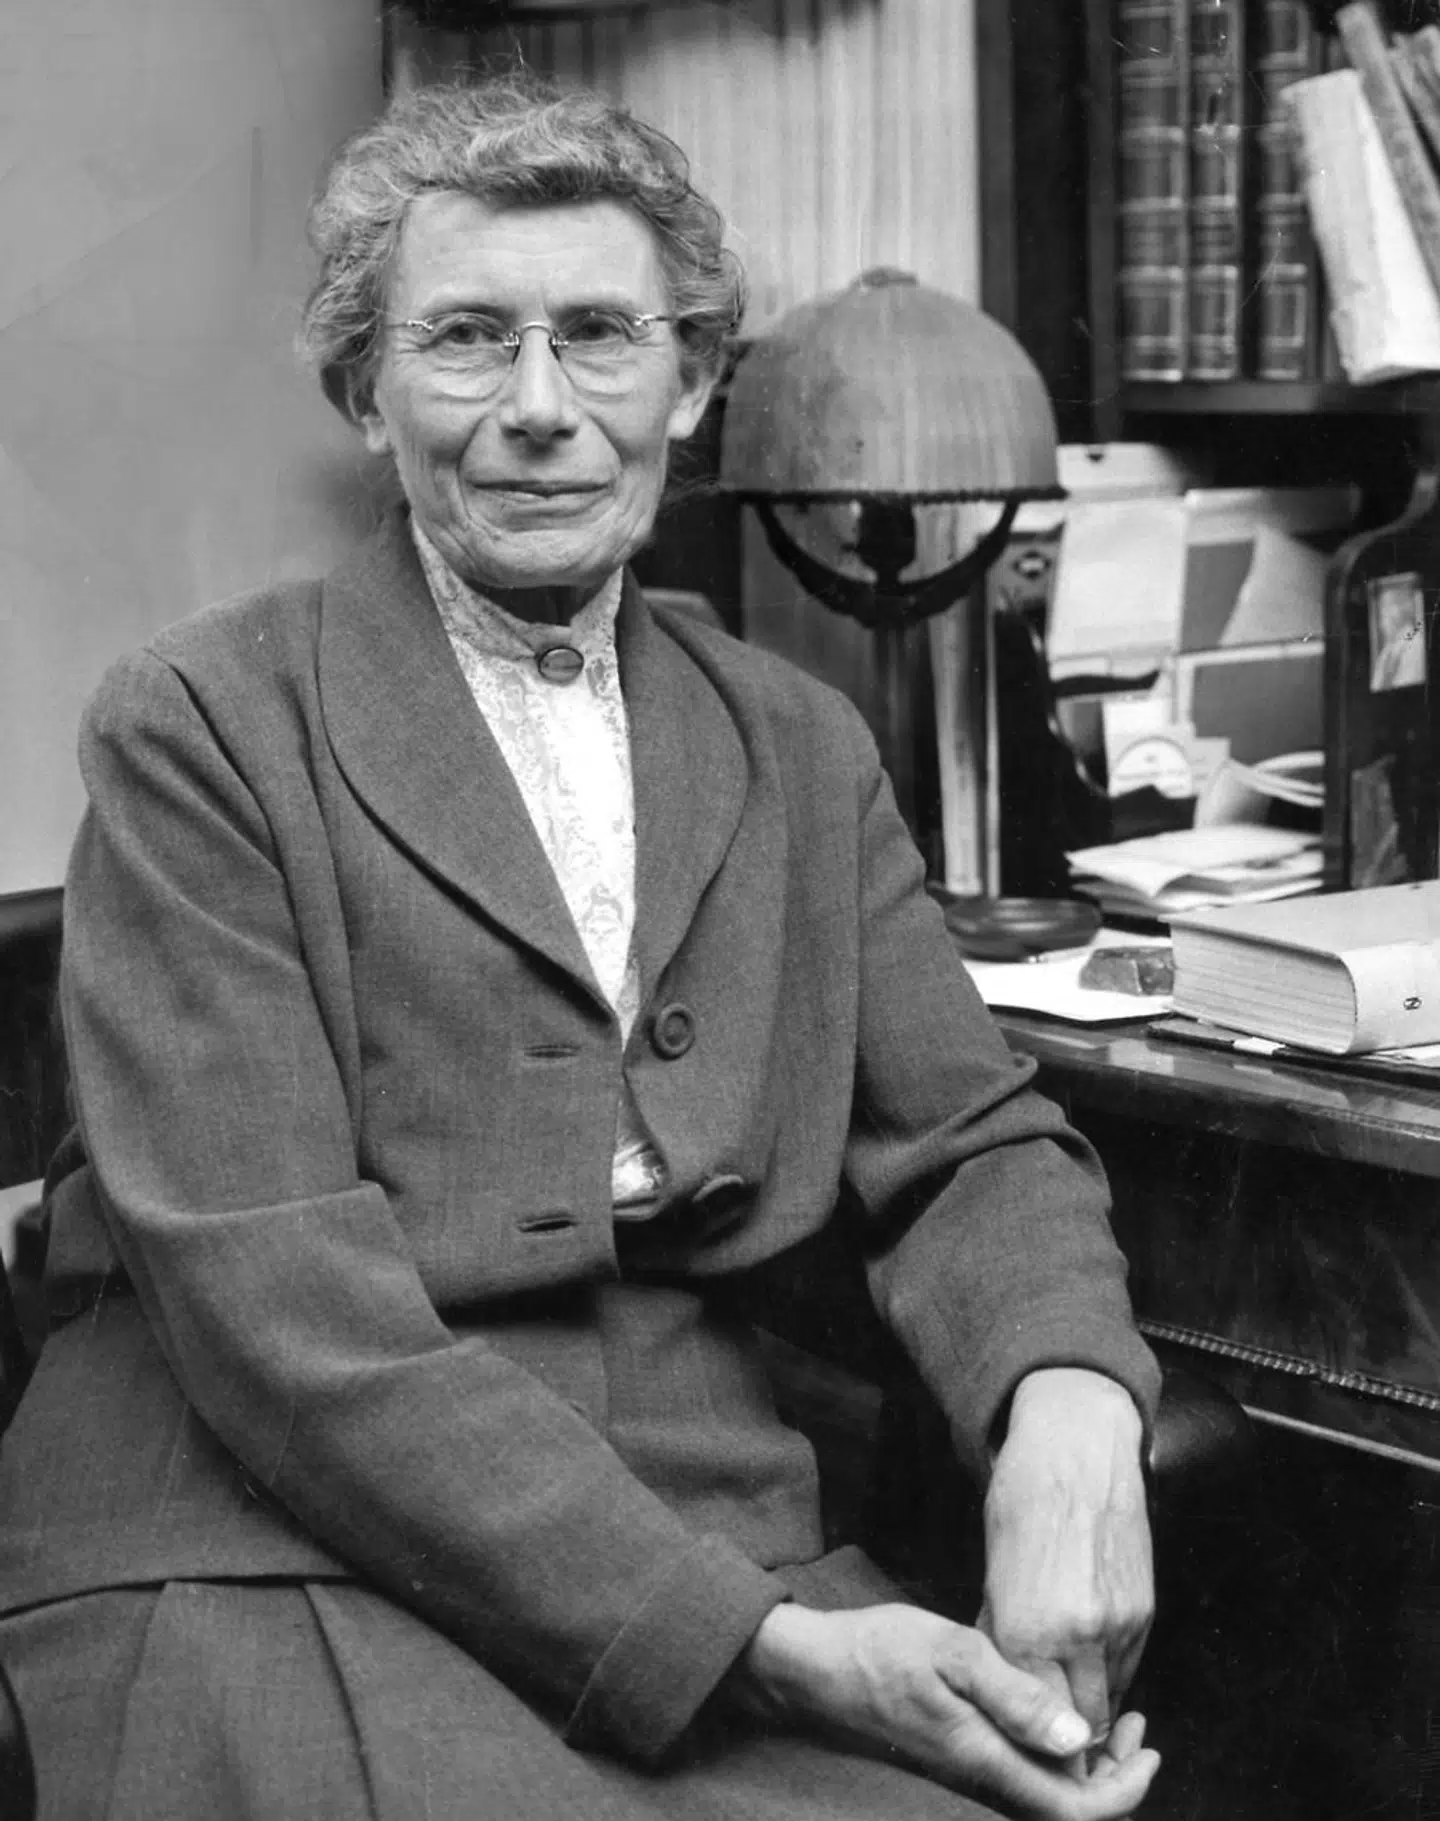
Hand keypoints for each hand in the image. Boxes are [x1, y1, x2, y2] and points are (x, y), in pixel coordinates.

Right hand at [734, 1601, 1158, 1818]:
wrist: (815, 1669)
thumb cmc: (880, 1651)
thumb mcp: (953, 1653)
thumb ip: (1014, 1696)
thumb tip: (1076, 1738)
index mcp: (985, 1759)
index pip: (1074, 1810)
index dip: (1123, 1791)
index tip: (1147, 1747)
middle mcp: (980, 1779)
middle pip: (1066, 1810)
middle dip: (1115, 1777)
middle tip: (1137, 1727)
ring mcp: (966, 1772)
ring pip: (1045, 1793)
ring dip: (1087, 1765)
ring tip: (1110, 1719)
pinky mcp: (956, 1757)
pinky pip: (1020, 1775)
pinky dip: (1053, 1752)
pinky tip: (1055, 1714)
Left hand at [981, 1368, 1153, 1744]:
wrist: (1077, 1449)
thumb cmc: (1020, 1501)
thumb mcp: (993, 1572)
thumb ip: (1001, 1638)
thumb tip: (1005, 1683)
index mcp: (1027, 1630)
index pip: (1036, 1723)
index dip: (1035, 1741)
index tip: (1029, 1741)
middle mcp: (1078, 1637)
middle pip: (1082, 1727)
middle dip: (1068, 1736)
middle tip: (1051, 1726)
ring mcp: (1119, 1625)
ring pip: (1108, 1698)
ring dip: (1089, 1701)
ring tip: (1066, 1680)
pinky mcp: (1145, 1611)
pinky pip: (1128, 1665)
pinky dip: (1109, 1670)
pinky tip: (1088, 1647)